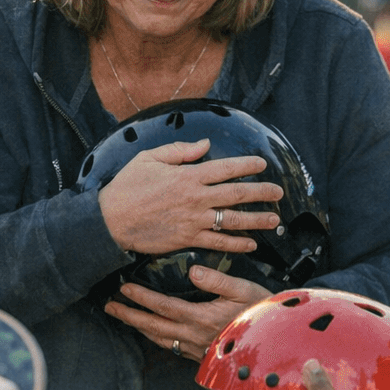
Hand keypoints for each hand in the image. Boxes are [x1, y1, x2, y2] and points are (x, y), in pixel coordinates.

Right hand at [98, 138, 284, 256]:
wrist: (110, 220)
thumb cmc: (127, 186)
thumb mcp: (149, 158)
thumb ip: (179, 150)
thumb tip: (205, 145)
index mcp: (188, 175)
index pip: (226, 168)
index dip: (247, 165)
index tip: (262, 164)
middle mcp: (196, 197)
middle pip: (237, 194)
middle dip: (261, 192)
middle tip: (278, 192)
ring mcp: (194, 220)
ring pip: (233, 220)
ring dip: (256, 220)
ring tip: (274, 219)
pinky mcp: (188, 239)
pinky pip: (218, 243)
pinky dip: (237, 244)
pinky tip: (251, 244)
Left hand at [105, 264, 271, 360]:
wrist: (277, 343)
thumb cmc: (262, 312)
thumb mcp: (244, 290)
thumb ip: (218, 280)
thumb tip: (193, 271)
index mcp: (202, 319)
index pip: (163, 307)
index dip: (141, 297)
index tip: (124, 288)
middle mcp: (194, 337)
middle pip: (153, 326)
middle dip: (129, 316)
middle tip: (110, 307)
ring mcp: (196, 349)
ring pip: (160, 339)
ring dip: (139, 328)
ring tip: (124, 317)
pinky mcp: (201, 357)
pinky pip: (171, 347)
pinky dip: (156, 337)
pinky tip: (152, 331)